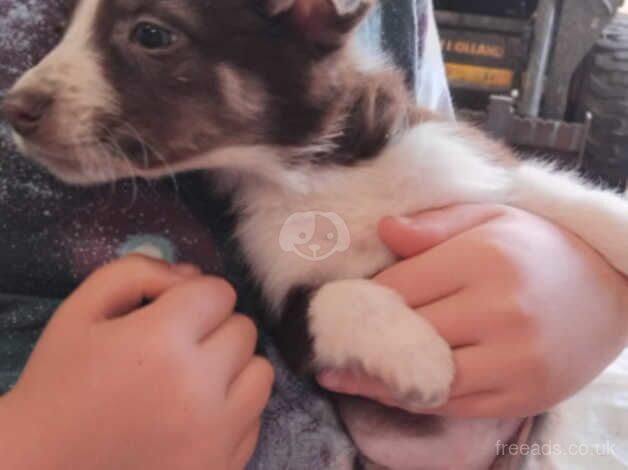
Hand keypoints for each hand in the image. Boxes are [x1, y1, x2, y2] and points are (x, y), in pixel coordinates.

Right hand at [0, 255, 272, 469]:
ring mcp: (215, 435)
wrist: (46, 465)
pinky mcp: (221, 466)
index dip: (194, 297)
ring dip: (233, 367)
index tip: (170, 315)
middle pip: (244, 330)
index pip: (220, 293)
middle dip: (213, 329)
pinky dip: (233, 408)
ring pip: (261, 372)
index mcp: (160, 342)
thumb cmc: (62, 381)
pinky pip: (255, 417)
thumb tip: (193, 273)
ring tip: (193, 379)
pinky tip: (195, 414)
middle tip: (176, 348)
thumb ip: (138, 272)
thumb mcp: (82, 309)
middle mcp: (198, 388)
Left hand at [318, 205, 627, 417]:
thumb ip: (435, 224)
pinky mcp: (525, 394)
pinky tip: (387, 391)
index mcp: (484, 260)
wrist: (611, 290)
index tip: (338, 305)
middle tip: (324, 344)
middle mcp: (500, 310)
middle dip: (362, 338)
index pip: (401, 286)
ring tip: (337, 376)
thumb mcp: (490, 216)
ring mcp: (515, 358)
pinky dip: (417, 399)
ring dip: (376, 380)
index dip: (365, 298)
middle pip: (408, 331)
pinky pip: (456, 404)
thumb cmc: (538, 247)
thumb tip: (382, 231)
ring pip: (427, 376)